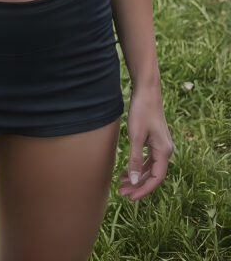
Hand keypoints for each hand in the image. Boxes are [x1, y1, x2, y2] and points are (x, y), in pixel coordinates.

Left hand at [118, 85, 174, 200]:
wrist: (146, 91)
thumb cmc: (141, 111)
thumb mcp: (136, 137)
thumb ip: (135, 160)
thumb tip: (135, 182)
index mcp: (164, 151)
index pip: (156, 178)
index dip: (144, 190)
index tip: (130, 197)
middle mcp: (166, 150)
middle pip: (153, 175)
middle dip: (138, 185)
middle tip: (122, 192)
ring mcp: (161, 146)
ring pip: (150, 168)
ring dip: (137, 177)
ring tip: (121, 183)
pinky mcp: (155, 141)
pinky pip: (149, 160)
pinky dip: (139, 166)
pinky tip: (127, 170)